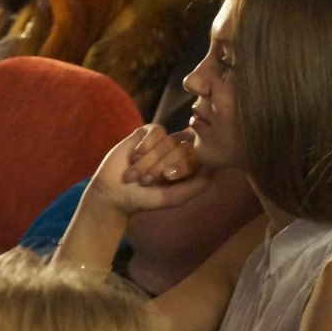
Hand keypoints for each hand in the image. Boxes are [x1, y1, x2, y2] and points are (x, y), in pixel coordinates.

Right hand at [88, 125, 215, 217]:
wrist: (114, 193)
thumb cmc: (145, 198)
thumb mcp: (176, 197)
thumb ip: (200, 184)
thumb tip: (218, 164)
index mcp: (190, 165)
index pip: (198, 157)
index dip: (180, 168)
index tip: (166, 180)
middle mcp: (180, 150)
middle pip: (182, 149)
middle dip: (161, 166)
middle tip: (147, 180)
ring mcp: (164, 139)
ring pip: (168, 141)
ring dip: (148, 160)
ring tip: (137, 172)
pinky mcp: (148, 132)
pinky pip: (156, 131)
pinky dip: (144, 146)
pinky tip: (134, 156)